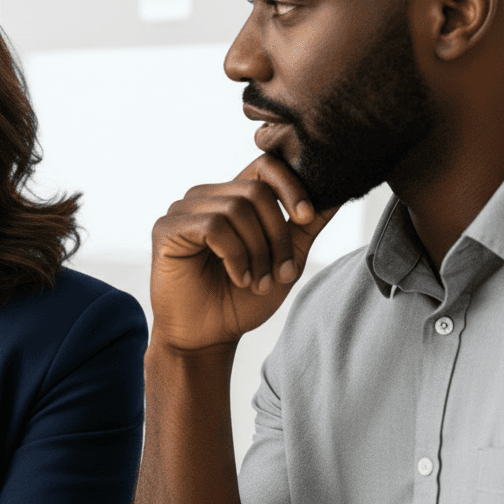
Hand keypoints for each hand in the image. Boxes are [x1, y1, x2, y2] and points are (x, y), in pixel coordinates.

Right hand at [149, 154, 336, 355]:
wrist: (208, 338)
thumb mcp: (286, 260)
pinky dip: (235, 256)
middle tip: (280, 273)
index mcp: (232, 198)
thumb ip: (305, 227)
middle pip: (256, 191)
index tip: (306, 217)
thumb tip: (337, 194)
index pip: (265, 165)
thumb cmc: (242, 300)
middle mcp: (206, 197)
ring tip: (257, 282)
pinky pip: (213, 227)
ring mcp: (183, 210)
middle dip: (277, 235)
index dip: (291, 185)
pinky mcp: (166, 228)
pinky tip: (238, 278)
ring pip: (236, 210)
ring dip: (257, 252)